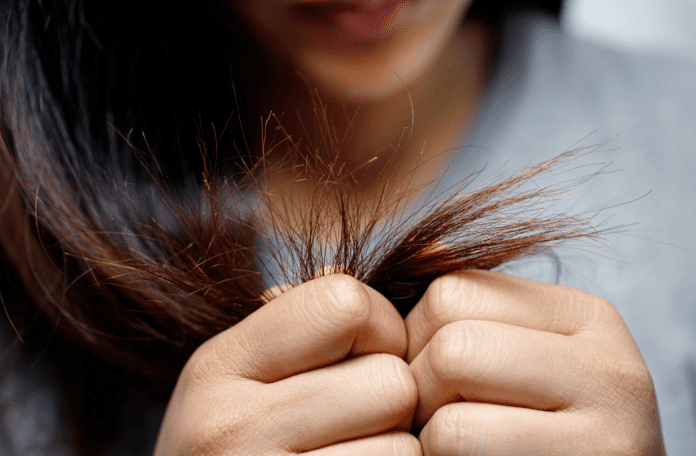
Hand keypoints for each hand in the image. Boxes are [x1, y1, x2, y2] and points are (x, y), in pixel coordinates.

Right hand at [154, 274, 420, 454]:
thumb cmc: (245, 443)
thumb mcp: (253, 372)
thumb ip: (321, 314)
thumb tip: (437, 253)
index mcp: (218, 364)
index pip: (346, 303)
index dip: (380, 326)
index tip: (367, 356)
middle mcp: (226, 427)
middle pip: (389, 380)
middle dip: (393, 400)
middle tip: (364, 421)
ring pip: (405, 446)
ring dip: (397, 451)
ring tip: (355, 455)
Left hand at [404, 270, 665, 454]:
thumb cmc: (538, 430)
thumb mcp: (519, 357)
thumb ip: (476, 311)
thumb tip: (429, 247)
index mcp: (583, 314)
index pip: (451, 292)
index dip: (414, 338)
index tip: (431, 379)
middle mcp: (608, 362)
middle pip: (451, 346)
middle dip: (421, 389)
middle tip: (435, 419)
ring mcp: (611, 425)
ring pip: (452, 407)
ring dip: (431, 434)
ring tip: (458, 446)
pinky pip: (460, 443)